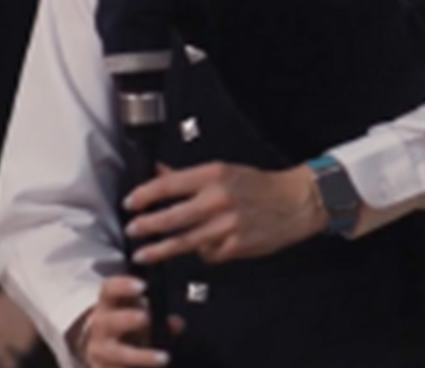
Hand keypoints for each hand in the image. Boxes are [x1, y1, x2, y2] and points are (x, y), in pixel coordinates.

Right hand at [68, 277, 173, 367]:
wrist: (103, 343)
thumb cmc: (126, 318)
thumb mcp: (140, 309)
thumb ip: (158, 313)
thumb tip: (177, 324)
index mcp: (109, 301)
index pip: (109, 288)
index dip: (123, 286)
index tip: (142, 286)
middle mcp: (99, 324)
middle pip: (108, 321)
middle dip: (127, 319)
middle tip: (146, 318)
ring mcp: (98, 348)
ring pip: (115, 353)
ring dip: (140, 356)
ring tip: (163, 358)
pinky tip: (153, 367)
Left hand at [123, 162, 324, 265]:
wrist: (294, 202)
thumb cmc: (259, 185)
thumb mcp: (224, 171)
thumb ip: (188, 176)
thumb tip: (158, 172)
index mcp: (214, 174)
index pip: (169, 184)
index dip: (145, 194)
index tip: (130, 202)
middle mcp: (218, 199)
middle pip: (172, 217)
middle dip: (147, 226)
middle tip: (132, 230)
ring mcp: (226, 225)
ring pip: (184, 242)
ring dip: (160, 250)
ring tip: (144, 254)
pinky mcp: (235, 246)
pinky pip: (207, 254)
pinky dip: (201, 253)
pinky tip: (200, 248)